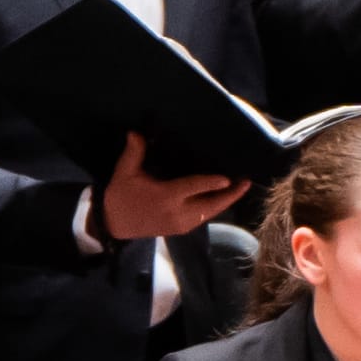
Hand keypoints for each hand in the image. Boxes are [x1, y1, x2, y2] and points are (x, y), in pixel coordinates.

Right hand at [99, 132, 247, 239]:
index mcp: (165, 197)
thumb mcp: (124, 173)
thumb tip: (137, 132)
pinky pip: (203, 217)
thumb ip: (134, 152)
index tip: (228, 178)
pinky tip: (221, 197)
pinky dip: (214, 207)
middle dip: (230, 195)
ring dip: (225, 201)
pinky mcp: (181, 228)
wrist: (113, 225)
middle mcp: (177, 213)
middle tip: (246, 182)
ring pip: (209, 212)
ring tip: (239, 187)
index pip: (193, 188)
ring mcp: (181, 223)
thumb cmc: (120, 197)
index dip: (211, 183)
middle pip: (211, 205)